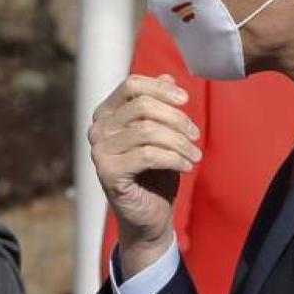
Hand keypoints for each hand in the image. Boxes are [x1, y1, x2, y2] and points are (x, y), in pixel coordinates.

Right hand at [89, 74, 200, 277]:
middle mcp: (98, 129)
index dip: (161, 89)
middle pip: (142, 106)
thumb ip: (160, 106)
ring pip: (148, 131)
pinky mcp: (108, 173)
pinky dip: (173, 158)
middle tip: (196, 135)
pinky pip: (148, 155)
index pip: (132, 86)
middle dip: (177, 118)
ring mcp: (99, 151)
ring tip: (195, 155)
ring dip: (180, 142)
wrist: (149, 216)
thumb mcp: (162, 134)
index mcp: (107, 113)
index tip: (186, 100)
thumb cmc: (155, 173)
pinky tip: (186, 166)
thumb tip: (168, 77)